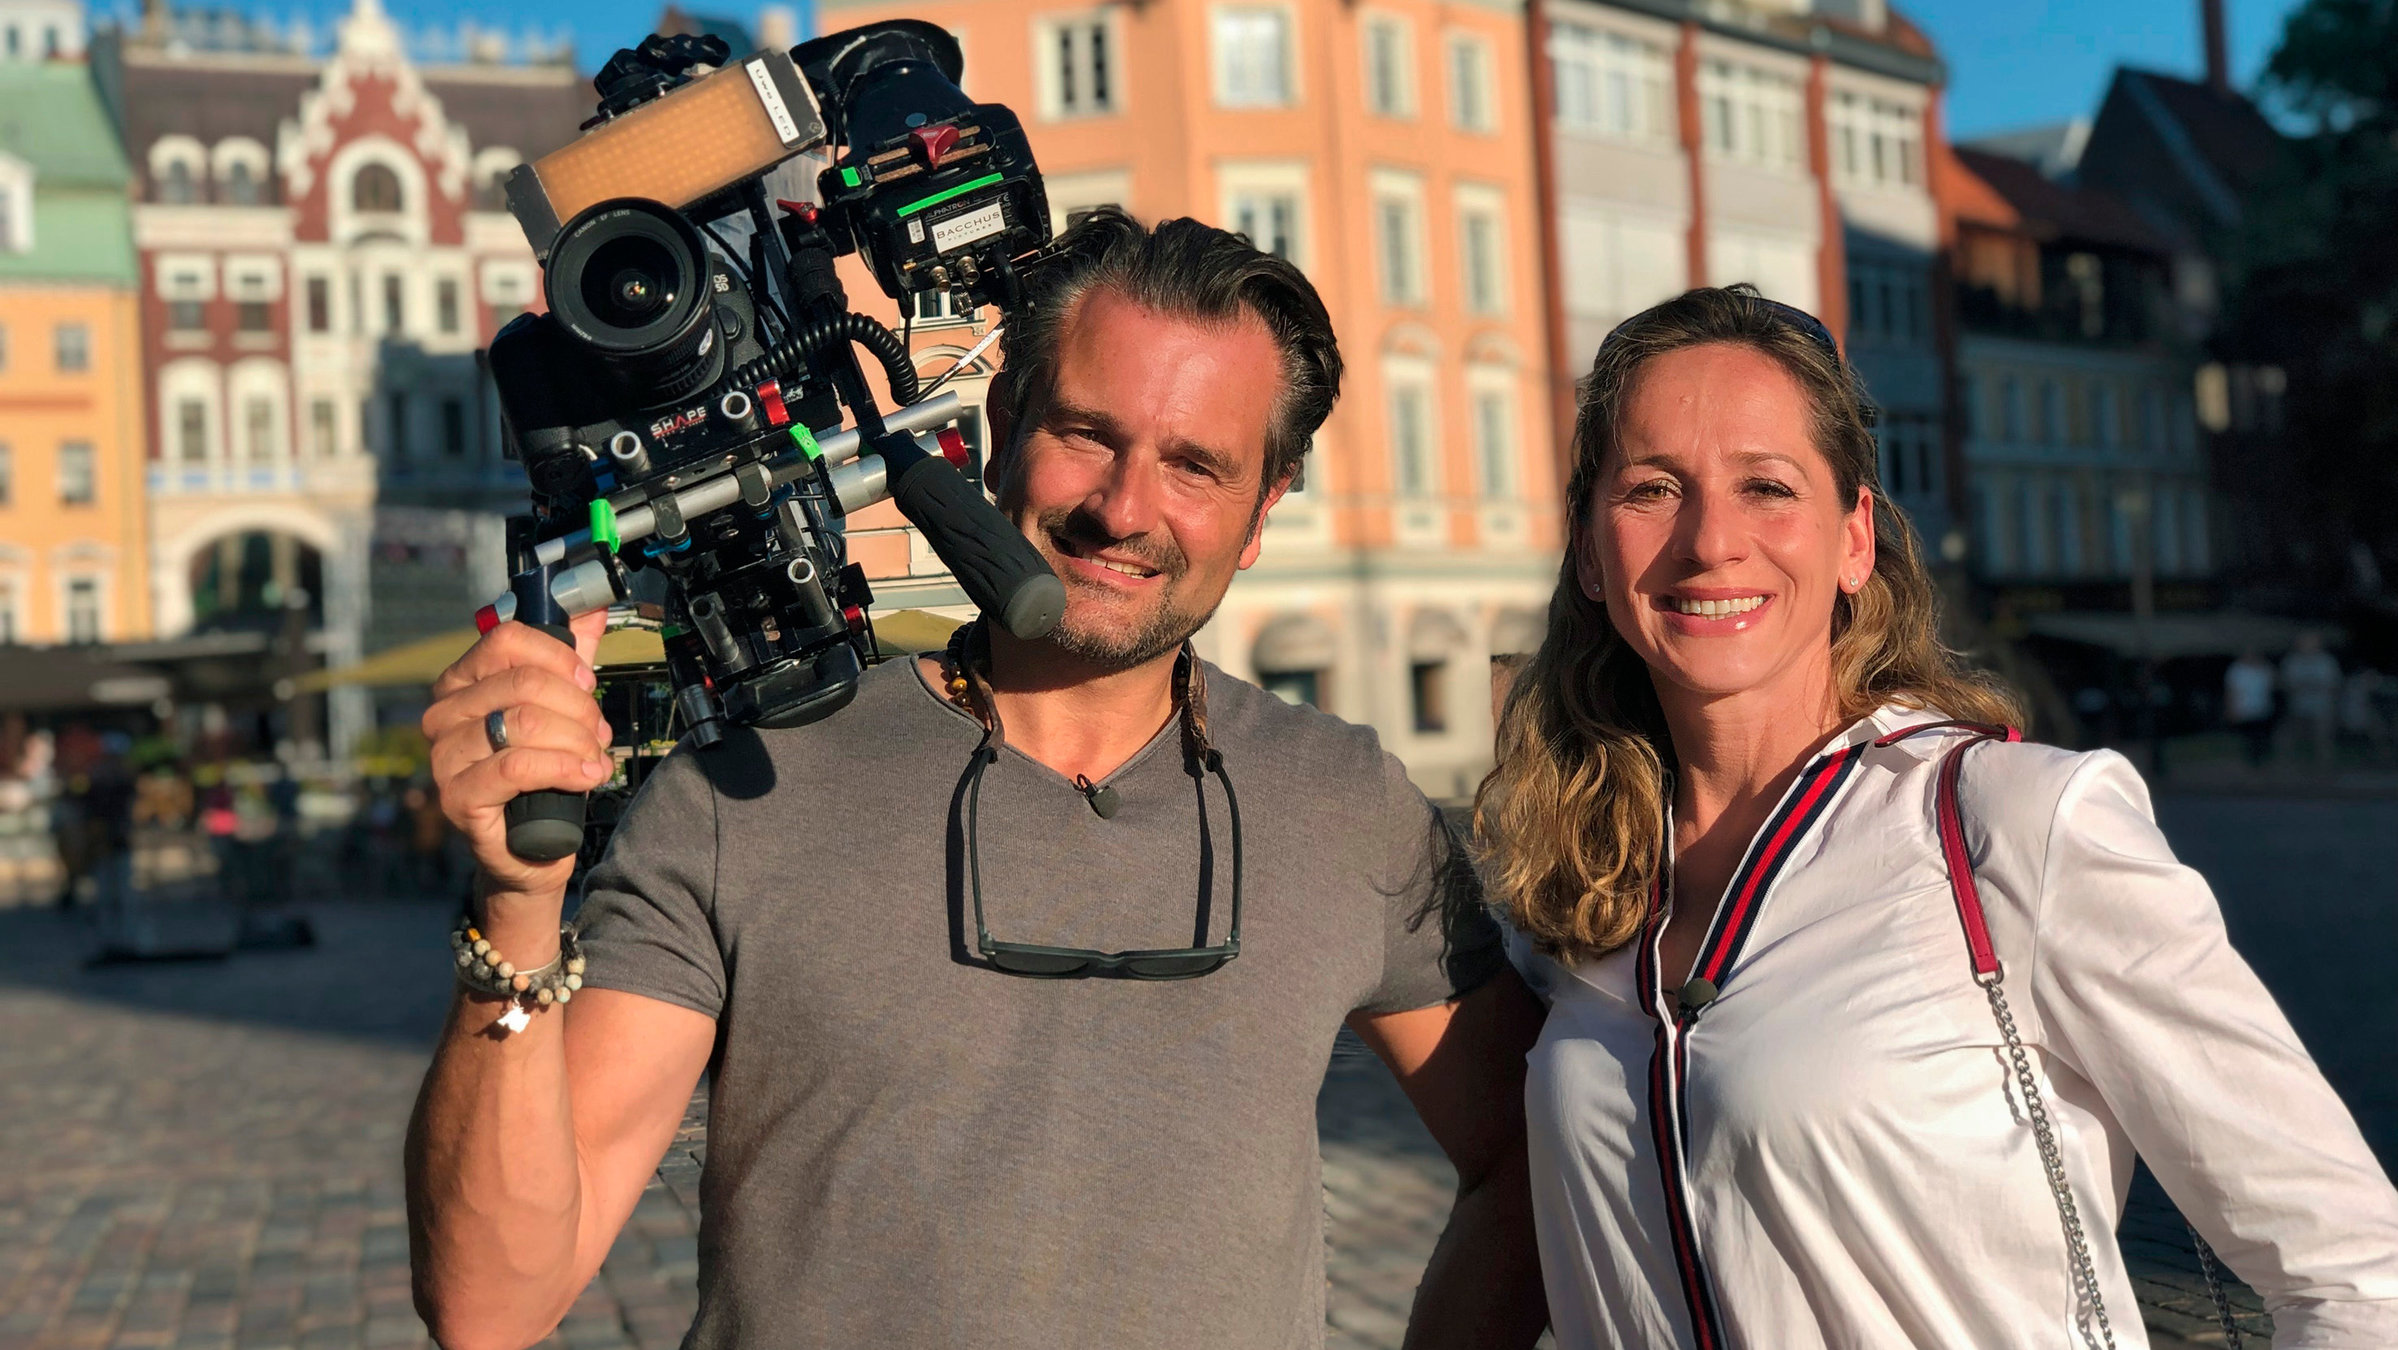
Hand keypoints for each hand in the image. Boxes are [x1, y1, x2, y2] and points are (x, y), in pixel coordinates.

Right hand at [424, 609, 612, 902]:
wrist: (530, 848)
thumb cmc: (541, 774)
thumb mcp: (561, 707)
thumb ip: (573, 654)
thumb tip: (596, 602)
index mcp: (462, 683)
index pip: (507, 640)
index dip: (559, 657)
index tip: (587, 681)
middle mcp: (444, 715)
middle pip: (525, 684)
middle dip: (579, 708)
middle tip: (598, 734)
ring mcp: (444, 757)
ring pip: (525, 724)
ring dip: (577, 742)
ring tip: (593, 760)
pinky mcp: (457, 797)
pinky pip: (517, 767)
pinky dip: (563, 768)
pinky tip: (585, 776)